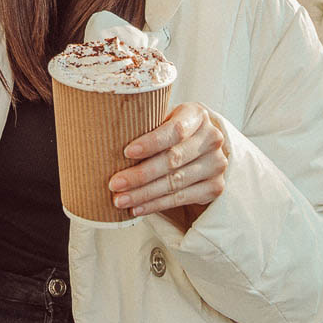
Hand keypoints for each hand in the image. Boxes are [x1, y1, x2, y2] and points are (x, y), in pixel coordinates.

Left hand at [109, 103, 227, 228]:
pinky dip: (156, 205)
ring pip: (175, 182)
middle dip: (140, 174)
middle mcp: (212, 138)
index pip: (175, 130)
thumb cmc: (173, 131)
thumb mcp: (164, 119)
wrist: (203, 147)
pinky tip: (138, 208)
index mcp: (197, 115)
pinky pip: (182, 198)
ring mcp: (216, 164)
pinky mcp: (215, 186)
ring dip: (144, 194)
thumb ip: (146, 124)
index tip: (127, 152)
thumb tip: (105, 135)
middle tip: (115, 184)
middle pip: (173, 159)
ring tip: (120, 200)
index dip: (151, 142)